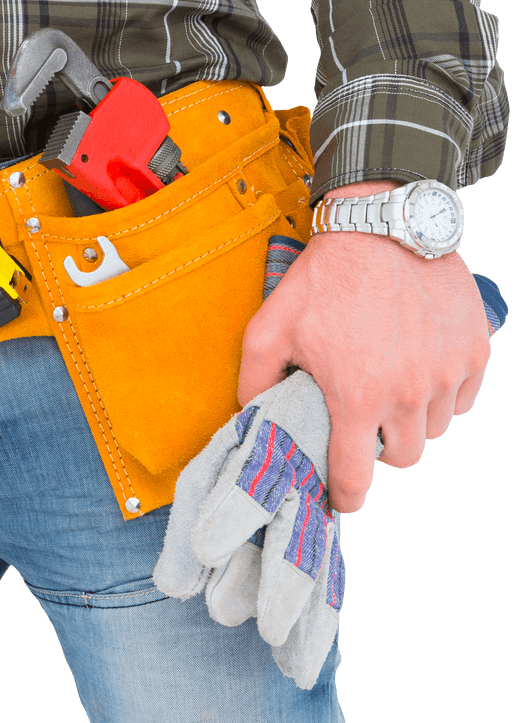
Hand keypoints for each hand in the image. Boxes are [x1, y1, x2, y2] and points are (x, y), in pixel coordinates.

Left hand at [237, 180, 489, 512]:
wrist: (381, 224)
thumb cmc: (322, 279)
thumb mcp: (267, 331)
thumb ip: (254, 383)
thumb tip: (249, 418)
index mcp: (356, 397)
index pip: (354, 477)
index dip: (345, 496)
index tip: (341, 498)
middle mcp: (409, 394)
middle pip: (402, 458)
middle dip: (378, 452)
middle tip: (360, 426)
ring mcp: (448, 373)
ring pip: (435, 430)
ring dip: (412, 424)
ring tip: (388, 395)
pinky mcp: (474, 350)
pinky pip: (464, 399)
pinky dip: (444, 397)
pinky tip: (419, 376)